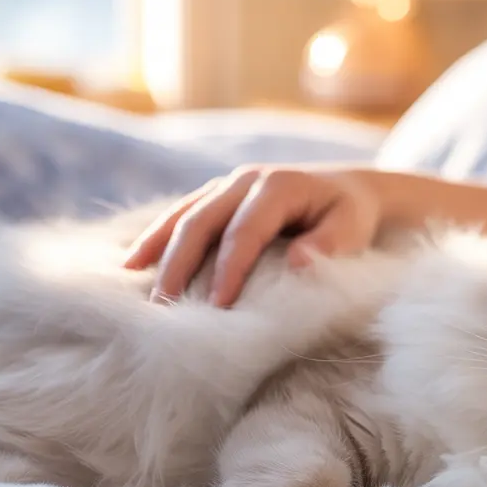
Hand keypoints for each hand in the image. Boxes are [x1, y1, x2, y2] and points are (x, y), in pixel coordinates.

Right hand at [123, 166, 382, 305]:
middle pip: (201, 221)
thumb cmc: (351, 215)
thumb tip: (297, 261)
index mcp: (278, 186)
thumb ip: (331, 244)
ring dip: (157, 248)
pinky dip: (156, 237)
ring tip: (133, 281)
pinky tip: (134, 262)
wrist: (348, 189)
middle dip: (180, 264)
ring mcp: (227, 185)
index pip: (245, 231)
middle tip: (163, 306)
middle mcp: (245, 180)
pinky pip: (180, 214)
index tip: (218, 306)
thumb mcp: (353, 226)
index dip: (229, 268)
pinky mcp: (217, 196)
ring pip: (183, 214)